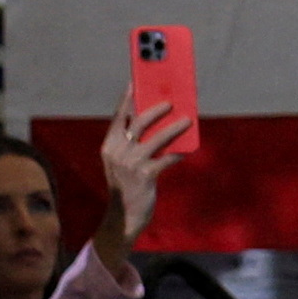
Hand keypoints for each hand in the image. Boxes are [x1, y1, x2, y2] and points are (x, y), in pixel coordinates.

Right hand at [96, 100, 182, 256]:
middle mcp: (117, 152)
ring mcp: (130, 164)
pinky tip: (187, 149)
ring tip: (187, 120)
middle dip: (156, 108)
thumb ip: (132, 142)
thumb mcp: (122, 162)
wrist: (123, 217)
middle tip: (171, 101)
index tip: (137, 81)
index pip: (119, 116)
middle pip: (139, 122)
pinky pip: (166, 159)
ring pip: (156, 138)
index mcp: (109, 145)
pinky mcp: (144, 176)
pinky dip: (178, 153)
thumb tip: (156, 120)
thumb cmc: (126, 185)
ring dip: (174, 127)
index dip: (128, 98)